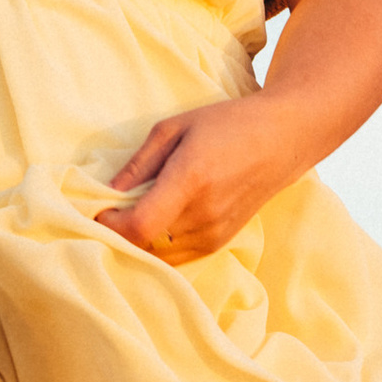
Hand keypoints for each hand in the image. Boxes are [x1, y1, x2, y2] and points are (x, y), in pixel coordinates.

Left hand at [94, 94, 306, 264]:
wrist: (282, 140)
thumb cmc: (226, 124)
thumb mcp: (175, 127)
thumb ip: (139, 163)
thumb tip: (108, 193)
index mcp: (191, 179)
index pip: (139, 226)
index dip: (110, 225)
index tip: (99, 210)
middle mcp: (204, 214)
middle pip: (144, 245)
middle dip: (119, 232)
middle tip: (111, 211)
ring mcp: (214, 234)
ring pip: (158, 256)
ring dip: (138, 241)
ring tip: (134, 214)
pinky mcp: (219, 243)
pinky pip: (175, 257)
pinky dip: (157, 246)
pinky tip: (155, 223)